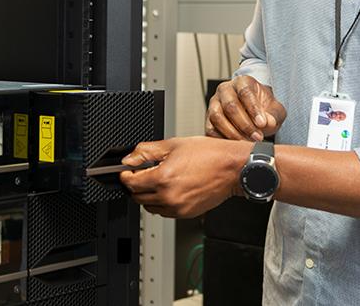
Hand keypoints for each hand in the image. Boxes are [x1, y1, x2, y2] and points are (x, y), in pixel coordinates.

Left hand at [120, 137, 251, 218]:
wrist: (233, 168)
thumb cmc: (209, 154)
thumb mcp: (174, 144)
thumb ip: (146, 151)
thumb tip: (129, 158)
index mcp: (163, 178)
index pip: (131, 183)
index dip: (126, 175)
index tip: (127, 171)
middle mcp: (169, 196)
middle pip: (137, 197)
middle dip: (136, 184)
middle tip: (143, 172)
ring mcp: (177, 208)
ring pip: (149, 206)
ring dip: (147, 195)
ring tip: (158, 180)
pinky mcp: (185, 214)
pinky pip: (164, 212)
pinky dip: (161, 202)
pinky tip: (170, 188)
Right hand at [206, 76, 285, 140]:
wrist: (254, 114)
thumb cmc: (264, 109)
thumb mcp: (275, 110)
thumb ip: (274, 115)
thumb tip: (268, 122)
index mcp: (242, 82)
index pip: (245, 92)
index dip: (253, 109)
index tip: (262, 123)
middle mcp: (225, 90)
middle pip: (230, 105)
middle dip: (245, 124)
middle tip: (257, 137)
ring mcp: (214, 104)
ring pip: (217, 117)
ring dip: (233, 133)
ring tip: (247, 141)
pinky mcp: (208, 119)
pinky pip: (211, 129)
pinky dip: (223, 139)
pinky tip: (236, 144)